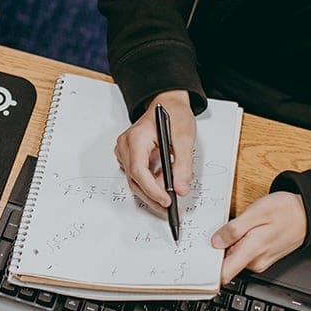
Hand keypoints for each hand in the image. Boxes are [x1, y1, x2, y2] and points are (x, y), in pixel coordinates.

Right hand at [114, 90, 195, 211]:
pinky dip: (151, 183)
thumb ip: (183, 166)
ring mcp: (126, 151)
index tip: (167, 201)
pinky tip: (165, 185)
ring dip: (152, 191)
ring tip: (171, 196)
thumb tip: (181, 189)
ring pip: (135, 180)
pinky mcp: (130, 155)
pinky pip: (138, 175)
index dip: (152, 190)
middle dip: (153, 196)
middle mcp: (126, 145)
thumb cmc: (174, 115)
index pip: (139, 171)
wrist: (169, 103)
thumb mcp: (184, 138)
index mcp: (136, 137)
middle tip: (170, 207)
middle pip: (135, 180)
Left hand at [211, 192, 306, 283]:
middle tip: (216, 233)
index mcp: (251, 252)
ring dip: (228, 246)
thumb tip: (216, 242)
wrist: (308, 213)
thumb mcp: (256, 212)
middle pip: (225, 265)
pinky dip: (238, 244)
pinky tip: (242, 231)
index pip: (224, 275)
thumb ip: (234, 229)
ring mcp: (259, 261)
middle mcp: (255, 262)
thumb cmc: (285, 211)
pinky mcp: (262, 257)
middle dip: (216, 251)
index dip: (208, 272)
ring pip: (234, 258)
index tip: (198, 264)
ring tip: (233, 229)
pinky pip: (242, 254)